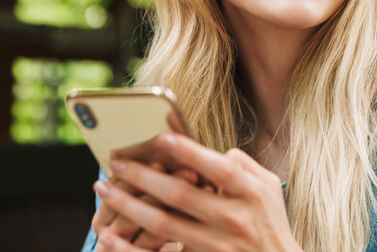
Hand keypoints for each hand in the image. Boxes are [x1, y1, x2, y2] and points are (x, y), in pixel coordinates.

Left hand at [94, 133, 301, 250]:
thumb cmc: (271, 223)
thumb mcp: (269, 187)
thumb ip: (244, 165)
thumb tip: (216, 152)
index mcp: (250, 193)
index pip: (217, 168)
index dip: (189, 152)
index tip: (159, 137)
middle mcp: (233, 219)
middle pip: (181, 195)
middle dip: (144, 176)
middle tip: (117, 162)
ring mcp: (217, 245)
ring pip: (163, 225)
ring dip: (129, 206)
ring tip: (105, 190)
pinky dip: (130, 250)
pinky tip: (107, 239)